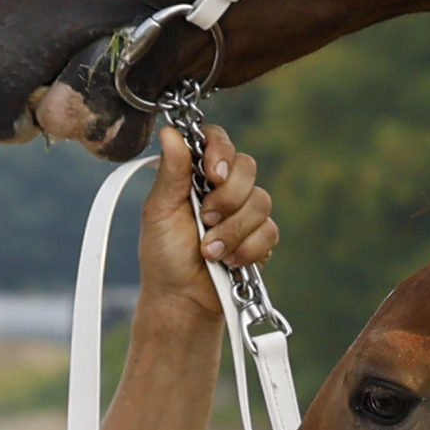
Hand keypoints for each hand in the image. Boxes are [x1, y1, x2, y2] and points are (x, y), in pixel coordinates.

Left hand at [132, 125, 280, 313]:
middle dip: (227, 198)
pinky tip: (229, 261)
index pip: (218, 140)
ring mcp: (245, 212)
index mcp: (196, 174)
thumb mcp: (160, 210)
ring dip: (233, 230)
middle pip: (247, 167)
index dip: (221, 151)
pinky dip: (247, 248)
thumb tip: (169, 131)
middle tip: (205, 220)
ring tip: (210, 250)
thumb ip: (171, 171)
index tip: (212, 173)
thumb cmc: (164, 255)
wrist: (183, 298)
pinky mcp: (261, 238)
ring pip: (260, 201)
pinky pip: (269, 231)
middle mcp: (224, 188)